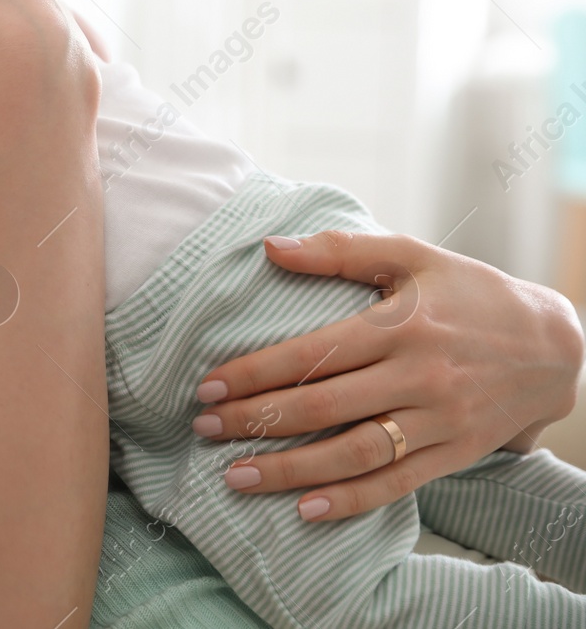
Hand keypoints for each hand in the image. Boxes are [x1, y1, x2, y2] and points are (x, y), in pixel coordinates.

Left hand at [191, 230, 583, 520]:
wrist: (559, 344)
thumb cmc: (471, 293)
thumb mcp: (412, 256)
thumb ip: (339, 252)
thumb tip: (270, 246)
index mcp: (399, 326)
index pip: (313, 353)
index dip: (257, 372)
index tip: (209, 385)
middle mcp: (418, 376)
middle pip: (324, 406)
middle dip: (257, 420)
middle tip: (205, 428)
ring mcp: (439, 419)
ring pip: (355, 452)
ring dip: (291, 470)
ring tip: (237, 477)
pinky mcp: (457, 452)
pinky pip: (398, 484)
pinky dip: (351, 500)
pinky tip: (305, 510)